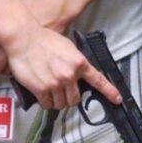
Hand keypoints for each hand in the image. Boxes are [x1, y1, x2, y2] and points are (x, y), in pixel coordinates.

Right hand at [0, 19, 121, 110]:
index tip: (117, 99)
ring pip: (61, 104)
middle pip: (75, 99)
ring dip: (56, 100)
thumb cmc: (43, 39)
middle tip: (62, 91)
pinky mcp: (41, 89)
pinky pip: (47, 104)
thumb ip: (75, 62)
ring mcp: (56, 83)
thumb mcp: (67, 47)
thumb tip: (76, 73)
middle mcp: (69, 75)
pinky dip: (45, 101)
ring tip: (50, 90)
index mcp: (79, 63)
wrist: (24, 38)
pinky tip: (42, 92)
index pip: (98, 80)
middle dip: (69, 98)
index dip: (109, 92)